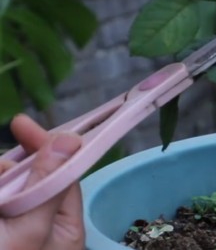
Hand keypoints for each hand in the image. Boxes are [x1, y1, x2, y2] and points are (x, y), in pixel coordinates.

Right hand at [0, 115, 82, 249]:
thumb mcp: (27, 231)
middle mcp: (43, 226)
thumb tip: (69, 141)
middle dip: (10, 166)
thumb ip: (47, 186)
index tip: (20, 124)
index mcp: (64, 228)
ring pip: (8, 185)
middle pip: (32, 178)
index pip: (63, 174)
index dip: (45, 146)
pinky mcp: (4, 225)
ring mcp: (17, 225)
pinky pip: (2, 195)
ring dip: (0, 176)